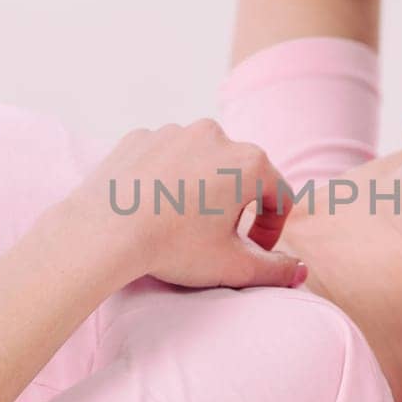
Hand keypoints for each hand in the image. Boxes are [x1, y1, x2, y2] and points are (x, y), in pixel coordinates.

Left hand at [67, 119, 304, 289]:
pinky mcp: (141, 137)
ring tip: (180, 222)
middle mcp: (216, 136)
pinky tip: (153, 207)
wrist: (102, 231)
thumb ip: (274, 270)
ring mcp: (175, 131)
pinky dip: (167, 178)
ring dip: (201, 188)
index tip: (254, 249)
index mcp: (248, 162)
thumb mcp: (231, 266)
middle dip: (236, 206)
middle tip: (216, 238)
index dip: (272, 228)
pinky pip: (165, 157)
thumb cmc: (172, 247)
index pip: (279, 194)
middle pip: (241, 173)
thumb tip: (300, 270)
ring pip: (202, 162)